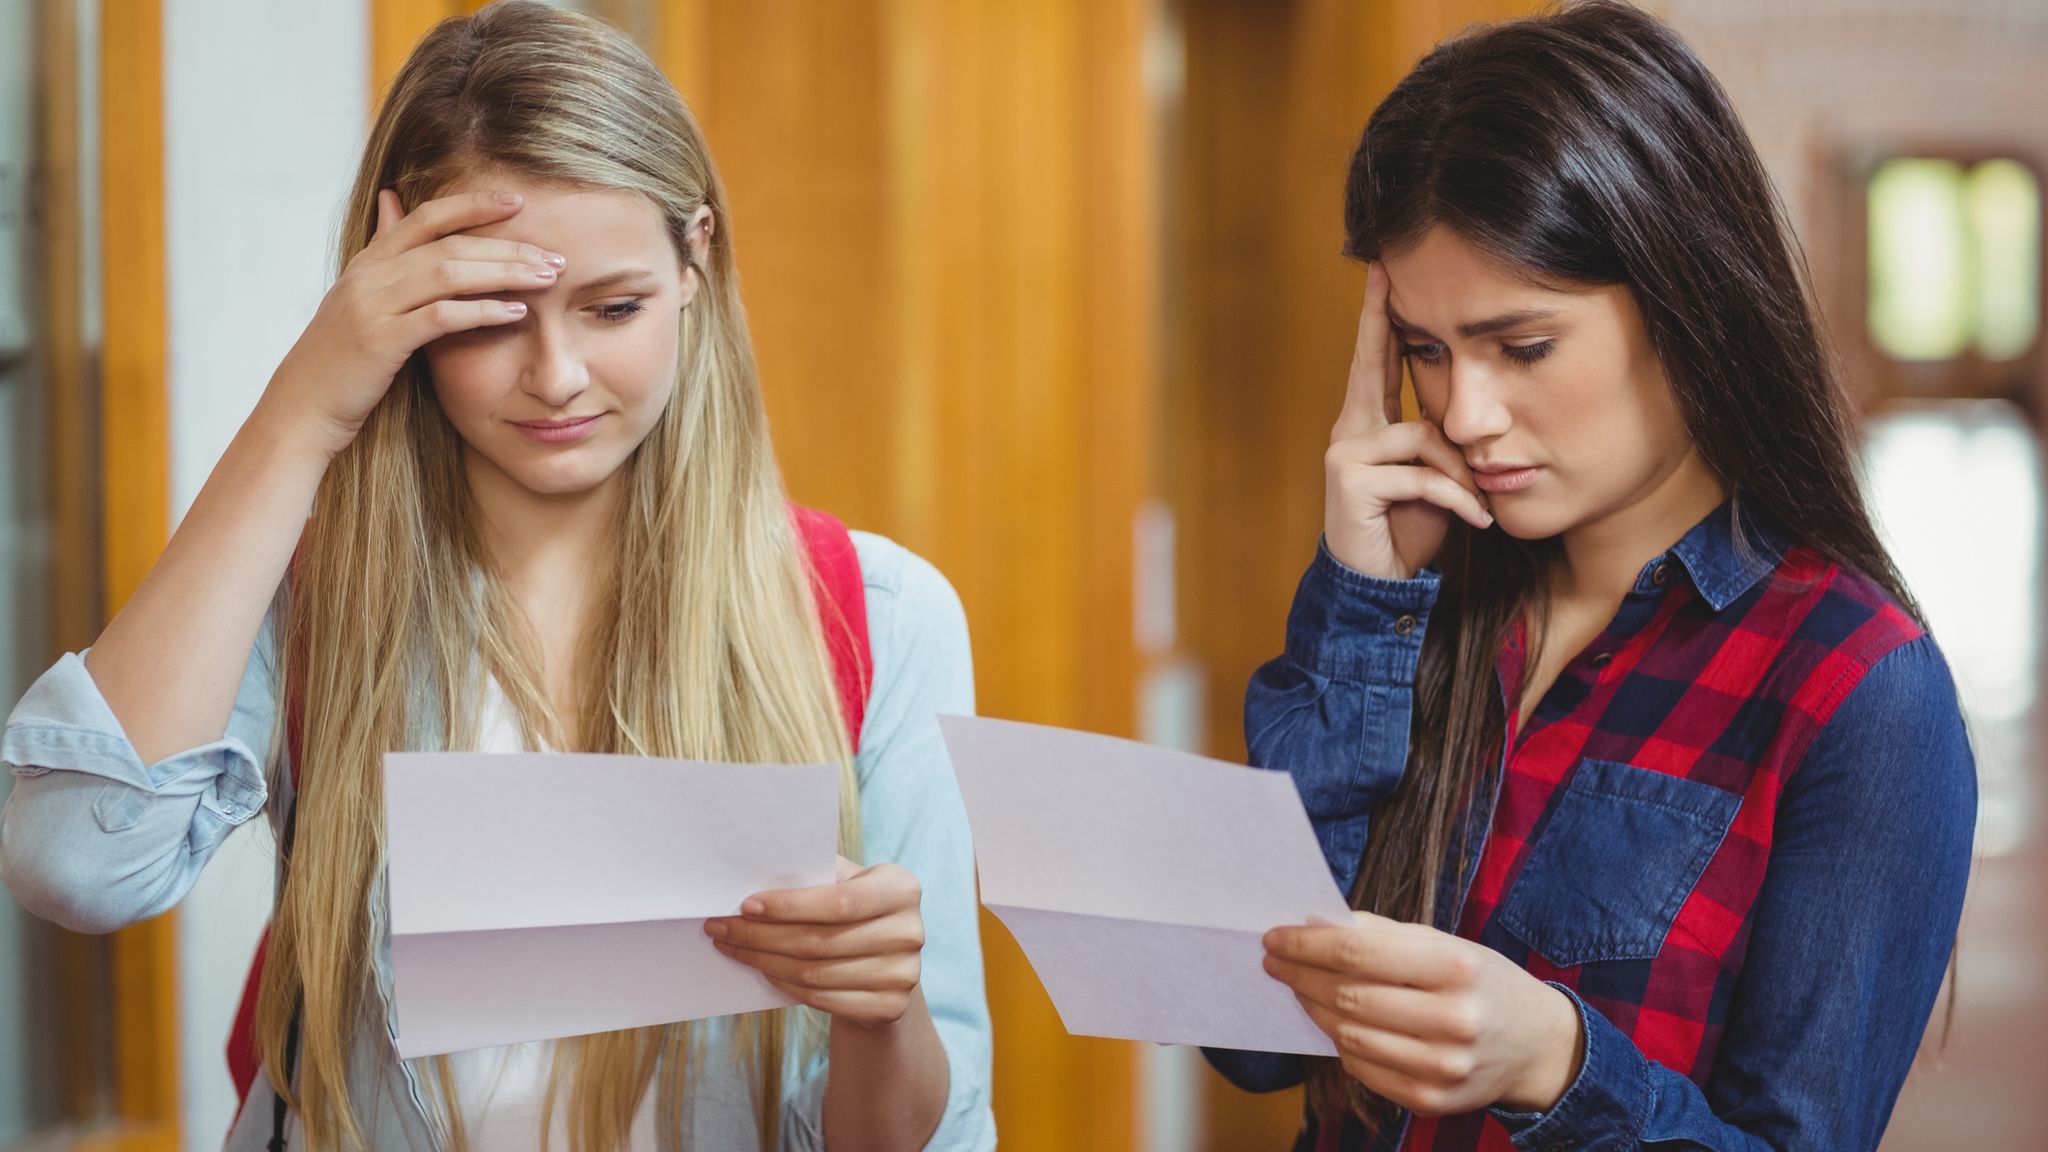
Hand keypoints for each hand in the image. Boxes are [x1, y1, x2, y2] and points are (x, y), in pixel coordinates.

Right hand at [256, 188, 564, 458]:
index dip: (473, 204)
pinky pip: (440, 316)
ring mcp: (372, 305)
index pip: (426, 217)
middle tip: (553, 255)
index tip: (517, 201)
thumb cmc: (342, 363)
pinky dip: (482, 311)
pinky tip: (516, 313)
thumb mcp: (360, 302)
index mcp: (368, 263)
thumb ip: (386, 260)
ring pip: (449, 273)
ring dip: (504, 272)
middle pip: (449, 244)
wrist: (301, 409)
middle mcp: (369, 276)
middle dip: (507, 246)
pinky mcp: (380, 340)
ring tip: (546, 277)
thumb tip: (391, 201)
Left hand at [705, 856, 925, 1027]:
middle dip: (761, 935)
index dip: (790, 906)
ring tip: (732, 948)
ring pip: (815, 973)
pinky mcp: (889, 1007)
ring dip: (764, 962)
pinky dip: (784, 985)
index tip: (745, 905)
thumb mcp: (846, 882)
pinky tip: (762, 970)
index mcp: (901, 889)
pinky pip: (822, 999)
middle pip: (821, 941)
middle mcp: (910, 931)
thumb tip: (757, 871)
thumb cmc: (853, 911)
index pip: (839, 902)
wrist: (885, 962)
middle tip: (720, 927)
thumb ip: (816, 874)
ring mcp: (904, 974)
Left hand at [1263, 912, 1584, 1116]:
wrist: (1537, 1046)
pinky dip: (1340, 1042)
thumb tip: (1315, 923)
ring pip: (1348, 1034)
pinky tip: (1335, 1022)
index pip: (1359, 951)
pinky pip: (1362, 1068)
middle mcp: (1454, 1020)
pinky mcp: (1432, 1100)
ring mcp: (1442, 1066)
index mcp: (1457, 967)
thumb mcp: (1446, 944)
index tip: (1274, 937)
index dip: (1306, 944)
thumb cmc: (1482, 983)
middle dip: (1300, 975)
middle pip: (1347, 994)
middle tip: (1275, 962)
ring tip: (1300, 989)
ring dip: (1313, 1008)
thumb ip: (1382, 933)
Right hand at [1324, 263, 1491, 578]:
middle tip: (1388, 275)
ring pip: (1423, 435)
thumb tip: (1469, 412)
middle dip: (1381, 320)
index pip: (1377, 361)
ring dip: (1460, 471)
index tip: (1384, 273)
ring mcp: (1345, 453)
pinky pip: (1419, 475)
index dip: (1380, 318)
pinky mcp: (1350, 481)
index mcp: (1370, 424)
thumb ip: (1444, 443)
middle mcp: (1351, 430)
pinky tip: (1475, 518)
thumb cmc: (1410, 530)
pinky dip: (1455, 498)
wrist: (1379, 585)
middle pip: (1374, 365)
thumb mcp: (1437, 478)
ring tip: (1479, 502)